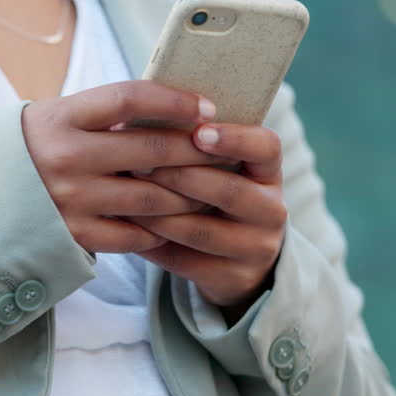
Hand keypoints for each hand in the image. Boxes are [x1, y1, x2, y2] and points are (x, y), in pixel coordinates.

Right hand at [21, 81, 222, 253]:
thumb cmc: (37, 147)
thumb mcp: (61, 117)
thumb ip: (109, 114)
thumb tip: (179, 110)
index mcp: (63, 117)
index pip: (130, 98)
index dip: (175, 101)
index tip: (206, 107)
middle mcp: (66, 156)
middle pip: (152, 150)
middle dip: (197, 150)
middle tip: (222, 150)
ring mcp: (70, 199)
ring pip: (153, 198)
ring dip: (189, 193)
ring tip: (209, 187)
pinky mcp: (73, 235)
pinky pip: (135, 235)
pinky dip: (160, 228)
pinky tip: (174, 220)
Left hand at [131, 123, 286, 317]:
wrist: (236, 258)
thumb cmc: (214, 194)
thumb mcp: (220, 167)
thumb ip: (193, 145)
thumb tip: (134, 118)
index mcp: (268, 172)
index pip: (267, 148)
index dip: (236, 139)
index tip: (199, 132)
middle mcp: (271, 210)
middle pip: (230, 191)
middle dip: (181, 175)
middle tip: (140, 161)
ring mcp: (255, 248)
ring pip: (200, 230)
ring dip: (158, 211)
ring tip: (125, 194)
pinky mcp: (231, 278)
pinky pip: (184, 260)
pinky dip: (150, 242)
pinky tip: (125, 226)